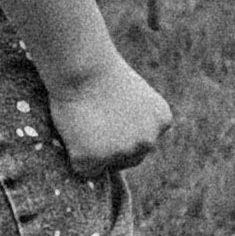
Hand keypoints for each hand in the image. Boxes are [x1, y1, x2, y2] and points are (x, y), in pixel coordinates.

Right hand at [48, 53, 171, 175]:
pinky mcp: (94, 161)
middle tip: (91, 121)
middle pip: (131, 158)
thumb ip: (135, 119)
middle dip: (112, 147)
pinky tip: (72, 131)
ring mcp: (122, 154)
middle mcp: (148, 142)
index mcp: (162, 121)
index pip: (144, 141)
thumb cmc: (98, 70)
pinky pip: (84, 170)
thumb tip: (122, 140)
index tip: (107, 114)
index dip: (123, 131)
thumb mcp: (132, 93)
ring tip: (81, 121)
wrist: (81, 66)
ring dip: (94, 152)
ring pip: (108, 165)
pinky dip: (75, 156)